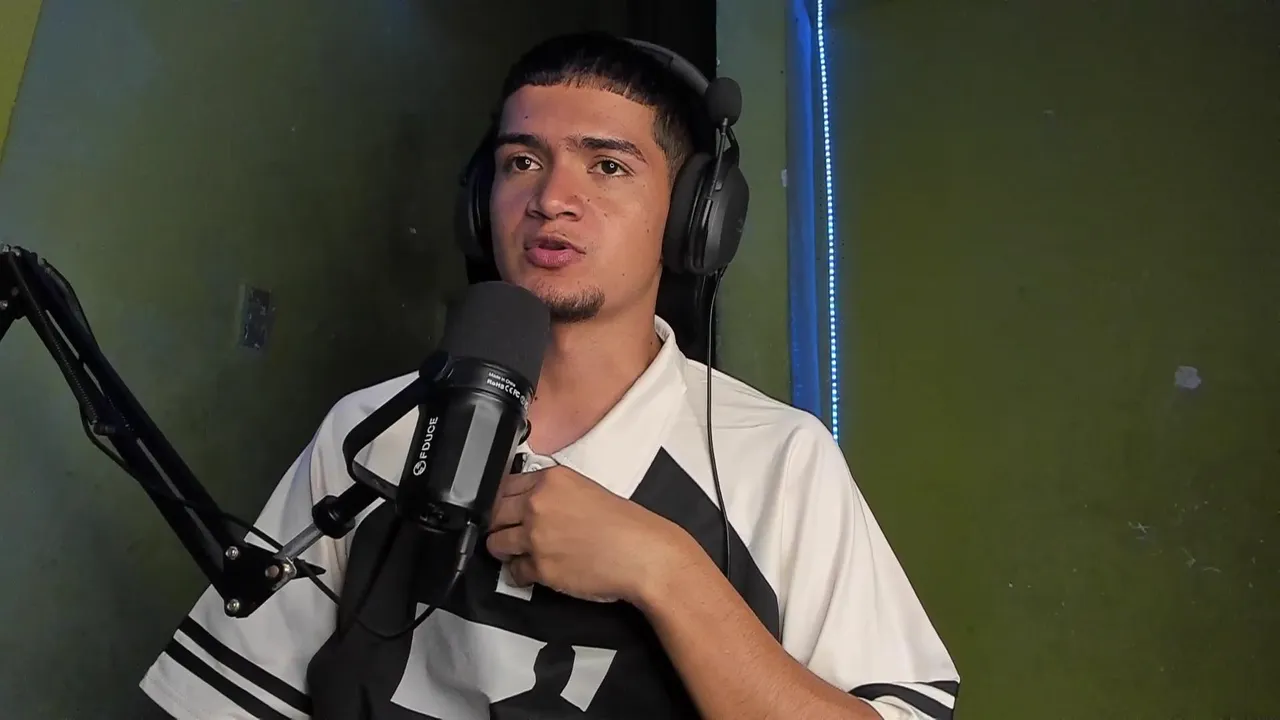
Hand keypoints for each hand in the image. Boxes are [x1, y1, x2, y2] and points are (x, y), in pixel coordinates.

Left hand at [485, 465, 696, 603]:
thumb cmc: (625, 526)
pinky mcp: (540, 567)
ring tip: (522, 553)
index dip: (503, 501)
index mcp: (551, 480)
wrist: (643, 554)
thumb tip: (528, 502)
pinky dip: (521, 574)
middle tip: (511, 533)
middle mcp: (538, 504)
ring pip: (496, 543)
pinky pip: (513, 572)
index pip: (503, 485)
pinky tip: (536, 570)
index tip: (505, 510)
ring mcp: (536, 537)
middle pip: (493, 514)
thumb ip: (552, 493)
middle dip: (500, 525)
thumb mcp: (586, 491)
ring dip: (505, 550)